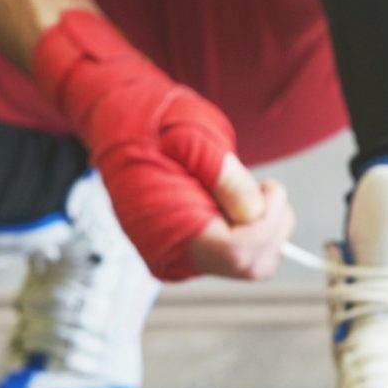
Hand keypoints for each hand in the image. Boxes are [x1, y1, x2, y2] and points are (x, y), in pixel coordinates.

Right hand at [34, 9, 273, 281]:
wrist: (118, 121)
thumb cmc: (152, 122)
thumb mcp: (194, 137)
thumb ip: (228, 179)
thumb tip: (255, 213)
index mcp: (169, 232)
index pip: (238, 254)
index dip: (266, 223)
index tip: (268, 185)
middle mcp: (172, 257)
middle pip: (250, 266)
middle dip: (269, 226)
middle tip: (258, 185)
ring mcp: (179, 258)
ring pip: (248, 263)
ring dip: (260, 226)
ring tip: (236, 188)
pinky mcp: (187, 252)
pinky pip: (234, 255)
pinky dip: (246, 228)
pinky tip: (228, 200)